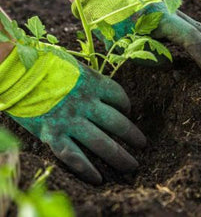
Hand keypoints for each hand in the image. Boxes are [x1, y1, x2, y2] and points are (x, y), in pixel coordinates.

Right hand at [1, 48, 145, 184]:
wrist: (14, 70)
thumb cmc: (44, 64)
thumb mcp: (73, 66)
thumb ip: (89, 79)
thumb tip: (101, 90)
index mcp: (92, 82)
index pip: (119, 97)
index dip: (126, 105)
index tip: (126, 111)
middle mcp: (86, 102)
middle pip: (117, 123)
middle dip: (132, 136)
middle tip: (142, 145)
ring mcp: (70, 120)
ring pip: (102, 143)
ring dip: (119, 156)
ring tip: (132, 166)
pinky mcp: (52, 134)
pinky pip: (74, 157)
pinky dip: (87, 170)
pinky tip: (99, 179)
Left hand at [72, 0, 200, 74]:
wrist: (112, 4)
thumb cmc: (116, 28)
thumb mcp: (126, 46)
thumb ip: (151, 57)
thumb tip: (172, 64)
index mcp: (161, 19)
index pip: (190, 38)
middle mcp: (174, 13)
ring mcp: (177, 14)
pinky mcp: (177, 18)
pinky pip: (199, 29)